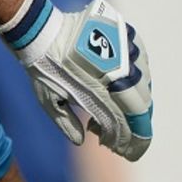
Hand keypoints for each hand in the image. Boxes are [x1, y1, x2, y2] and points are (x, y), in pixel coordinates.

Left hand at [0, 0, 152, 160]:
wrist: (38, 31)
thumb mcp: (49, 100)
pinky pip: (140, 56)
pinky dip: (138, 72)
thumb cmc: (42, 67)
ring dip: (138, 96)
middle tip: (124, 130)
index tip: (126, 149)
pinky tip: (126, 81)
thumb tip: (81, 140)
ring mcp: (122, 49)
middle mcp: (117, 69)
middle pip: (141, 102)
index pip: (128, 118)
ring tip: (122, 106)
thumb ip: (66, 122)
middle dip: (137, 121)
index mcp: (100, 89)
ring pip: (144, 79)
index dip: (132, 137)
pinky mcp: (122, 33)